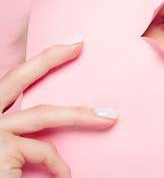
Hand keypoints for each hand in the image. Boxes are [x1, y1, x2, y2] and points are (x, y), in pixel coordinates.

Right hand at [0, 37, 117, 177]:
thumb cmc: (0, 168)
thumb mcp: (7, 146)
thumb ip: (24, 132)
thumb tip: (55, 126)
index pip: (13, 82)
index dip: (39, 62)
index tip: (67, 46)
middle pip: (17, 77)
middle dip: (49, 57)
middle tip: (78, 43)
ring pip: (44, 114)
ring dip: (80, 115)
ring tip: (108, 117)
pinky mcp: (2, 151)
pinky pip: (46, 152)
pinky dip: (59, 166)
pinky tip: (65, 176)